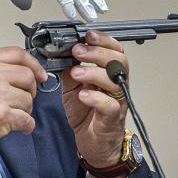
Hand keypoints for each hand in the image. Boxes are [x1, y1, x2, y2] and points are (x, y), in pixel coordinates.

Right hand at [0, 47, 46, 165]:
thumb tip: (25, 73)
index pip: (18, 54)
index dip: (34, 65)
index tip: (40, 75)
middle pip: (28, 77)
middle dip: (28, 92)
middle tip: (19, 101)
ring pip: (29, 100)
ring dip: (24, 111)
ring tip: (9, 115)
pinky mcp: (1, 115)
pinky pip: (27, 120)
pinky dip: (25, 126)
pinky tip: (15, 127)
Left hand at [61, 30, 128, 174]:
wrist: (92, 143)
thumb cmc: (86, 115)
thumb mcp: (72, 88)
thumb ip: (69, 72)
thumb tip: (60, 56)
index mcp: (106, 74)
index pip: (113, 51)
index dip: (103, 41)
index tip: (88, 35)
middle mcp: (115, 85)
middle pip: (118, 62)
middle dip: (97, 53)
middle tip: (78, 51)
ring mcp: (116, 101)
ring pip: (115, 81)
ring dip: (94, 73)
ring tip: (77, 73)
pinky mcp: (111, 118)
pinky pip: (109, 105)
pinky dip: (96, 98)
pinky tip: (84, 95)